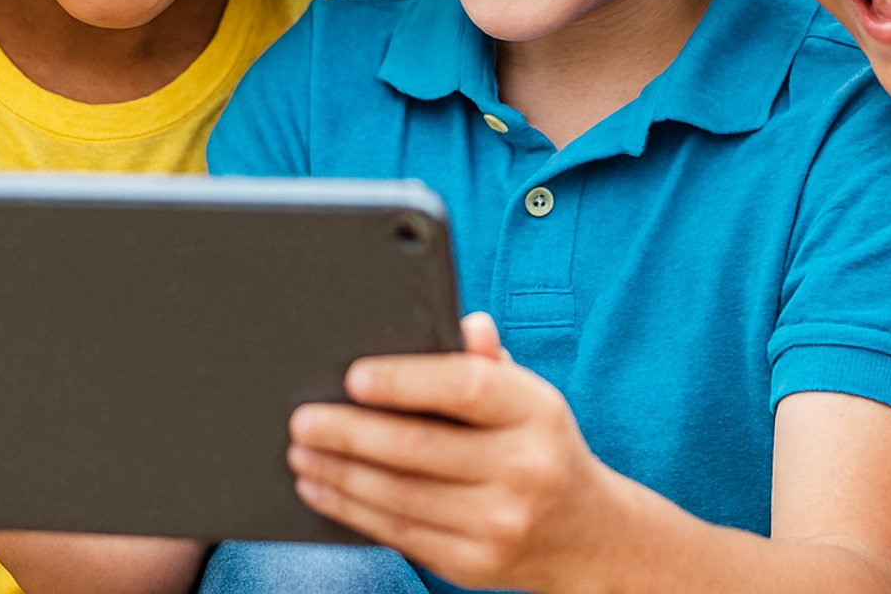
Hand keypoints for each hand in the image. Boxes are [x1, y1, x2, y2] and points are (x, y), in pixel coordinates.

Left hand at [287, 312, 605, 592]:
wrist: (590, 536)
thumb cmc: (539, 445)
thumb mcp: (529, 397)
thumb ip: (489, 362)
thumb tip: (466, 324)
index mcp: (536, 412)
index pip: (466, 387)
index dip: (405, 381)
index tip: (353, 378)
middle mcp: (524, 469)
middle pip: (418, 448)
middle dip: (348, 434)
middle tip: (302, 421)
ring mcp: (501, 524)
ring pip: (400, 497)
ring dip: (338, 475)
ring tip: (300, 454)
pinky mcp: (476, 565)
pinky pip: (401, 534)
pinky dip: (352, 511)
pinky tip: (322, 490)